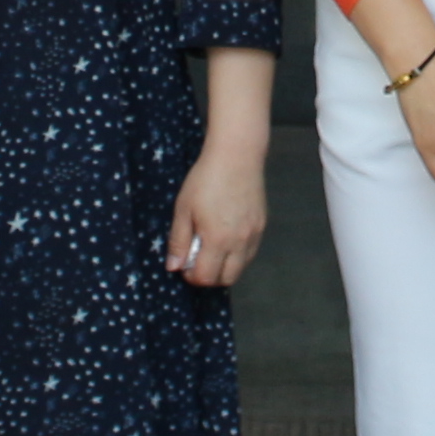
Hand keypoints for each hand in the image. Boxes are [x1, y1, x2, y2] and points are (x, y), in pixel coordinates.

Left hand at [166, 142, 268, 287]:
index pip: (206, 277)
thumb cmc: (205, 179)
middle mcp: (239, 242)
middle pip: (226, 279)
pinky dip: (237, 255)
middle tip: (197, 261)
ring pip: (240, 268)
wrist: (236, 156)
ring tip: (211, 249)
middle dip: (209, 277)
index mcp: (217, 239)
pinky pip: (250, 253)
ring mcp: (253, 235)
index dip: (191, 277)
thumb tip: (174, 267)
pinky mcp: (261, 226)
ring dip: (224, 267)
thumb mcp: (183, 209)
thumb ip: (178, 241)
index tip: (184, 265)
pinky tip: (226, 239)